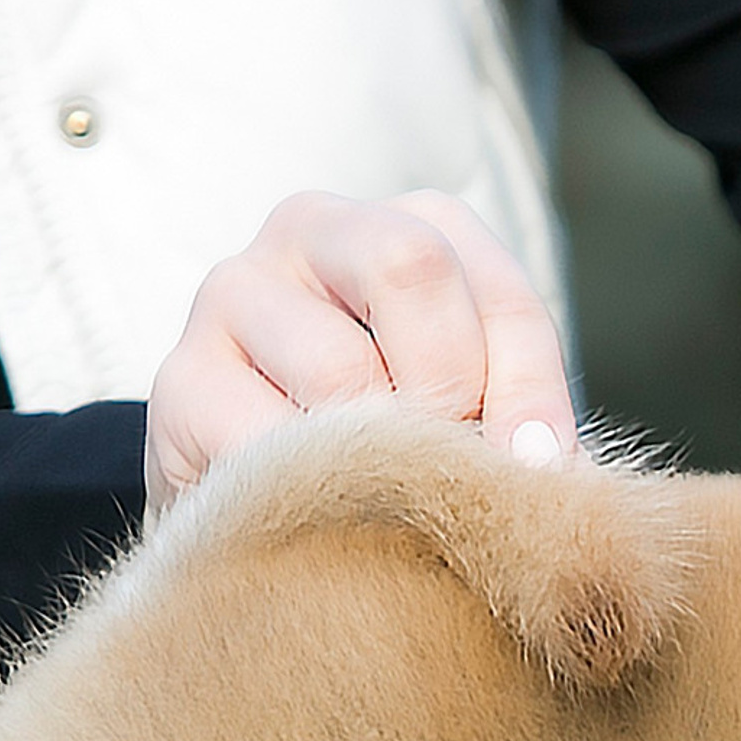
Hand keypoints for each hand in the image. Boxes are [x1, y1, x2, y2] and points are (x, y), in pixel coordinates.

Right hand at [144, 191, 577, 518]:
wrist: (260, 505)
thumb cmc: (388, 446)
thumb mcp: (466, 411)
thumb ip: (514, 416)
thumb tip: (558, 478)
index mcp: (404, 224)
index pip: (499, 291)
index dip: (533, 391)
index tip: (542, 473)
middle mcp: (310, 230)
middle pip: (411, 266)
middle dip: (452, 388)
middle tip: (453, 470)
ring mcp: (232, 294)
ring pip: (342, 369)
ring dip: (383, 456)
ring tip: (388, 500)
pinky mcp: (181, 381)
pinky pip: (271, 442)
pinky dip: (315, 494)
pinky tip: (324, 515)